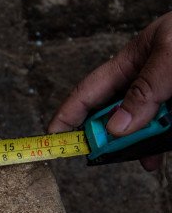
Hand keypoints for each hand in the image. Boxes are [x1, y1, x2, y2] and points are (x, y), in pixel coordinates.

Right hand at [49, 11, 171, 170]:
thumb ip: (145, 90)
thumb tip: (118, 126)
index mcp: (136, 57)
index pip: (91, 90)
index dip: (68, 113)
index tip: (52, 136)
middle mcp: (149, 78)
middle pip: (116, 112)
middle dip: (108, 134)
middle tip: (102, 153)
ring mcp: (167, 94)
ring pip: (142, 126)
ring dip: (139, 143)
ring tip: (142, 153)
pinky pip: (165, 131)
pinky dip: (158, 145)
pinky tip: (156, 156)